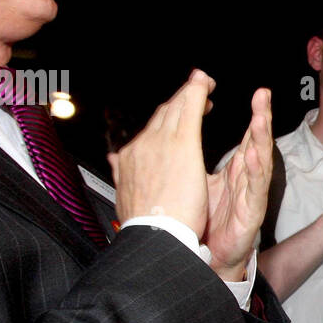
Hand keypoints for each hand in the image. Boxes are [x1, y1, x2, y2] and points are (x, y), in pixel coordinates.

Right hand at [109, 70, 213, 236]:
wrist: (154, 238)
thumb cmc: (146, 226)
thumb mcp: (127, 195)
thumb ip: (122, 174)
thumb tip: (115, 161)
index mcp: (132, 159)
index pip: (152, 129)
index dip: (167, 116)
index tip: (178, 110)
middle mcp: (143, 146)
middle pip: (163, 114)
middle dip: (180, 99)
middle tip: (197, 89)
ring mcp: (162, 142)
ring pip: (176, 107)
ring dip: (190, 93)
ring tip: (204, 85)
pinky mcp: (182, 144)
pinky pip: (191, 109)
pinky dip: (198, 93)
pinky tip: (207, 85)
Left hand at [203, 88, 273, 280]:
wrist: (206, 256)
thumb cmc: (207, 220)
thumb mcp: (202, 180)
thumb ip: (200, 157)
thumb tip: (183, 132)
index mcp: (238, 170)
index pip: (248, 135)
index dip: (255, 114)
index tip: (259, 93)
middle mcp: (247, 179)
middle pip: (258, 142)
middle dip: (262, 117)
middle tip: (263, 95)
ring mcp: (251, 195)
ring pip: (260, 162)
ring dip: (261, 138)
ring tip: (260, 118)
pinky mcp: (250, 213)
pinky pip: (254, 189)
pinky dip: (253, 171)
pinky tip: (251, 155)